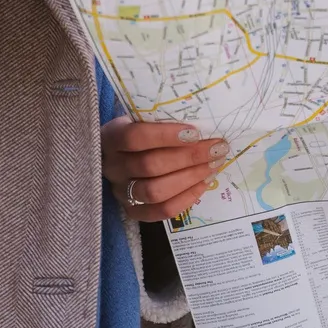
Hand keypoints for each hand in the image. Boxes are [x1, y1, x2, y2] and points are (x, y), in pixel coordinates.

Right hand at [101, 116, 228, 222]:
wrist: (124, 154)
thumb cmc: (141, 129)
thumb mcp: (144, 117)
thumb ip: (164, 117)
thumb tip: (204, 120)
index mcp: (111, 137)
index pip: (134, 137)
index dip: (165, 136)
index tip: (195, 132)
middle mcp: (112, 167)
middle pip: (149, 166)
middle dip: (189, 157)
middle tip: (216, 148)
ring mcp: (120, 192)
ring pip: (155, 191)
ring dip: (190, 178)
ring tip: (213, 165)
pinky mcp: (133, 211)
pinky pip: (161, 211)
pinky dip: (186, 198)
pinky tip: (204, 182)